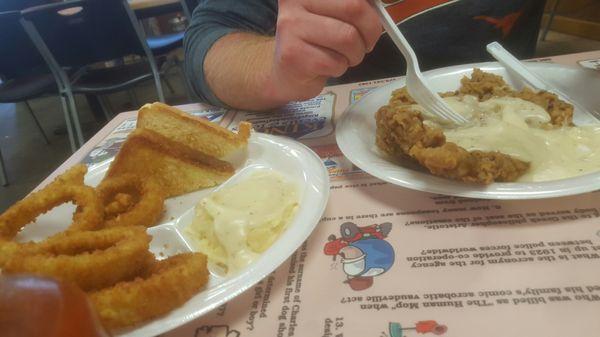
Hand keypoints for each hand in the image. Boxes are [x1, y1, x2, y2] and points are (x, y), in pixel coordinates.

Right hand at [265, 0, 381, 103]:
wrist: (285, 73)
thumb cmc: (316, 43)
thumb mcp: (334, 16)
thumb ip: (355, 7)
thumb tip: (384, 1)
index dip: (372, 9)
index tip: (379, 15)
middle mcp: (296, 1)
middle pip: (355, 8)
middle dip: (370, 32)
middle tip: (366, 44)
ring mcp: (292, 26)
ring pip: (348, 38)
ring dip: (355, 54)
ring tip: (343, 57)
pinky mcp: (293, 54)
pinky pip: (335, 62)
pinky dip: (340, 69)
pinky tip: (327, 67)